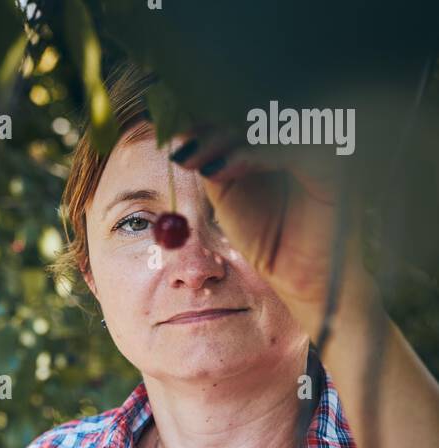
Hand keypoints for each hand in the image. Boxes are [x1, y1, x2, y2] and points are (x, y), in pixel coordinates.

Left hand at [171, 129, 374, 339]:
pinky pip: (289, 146)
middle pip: (252, 108)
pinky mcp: (334, 162)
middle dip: (209, 124)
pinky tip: (219, 169)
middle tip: (177, 143)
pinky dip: (250, 154)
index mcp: (280, 134)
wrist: (308, 282)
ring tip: (190, 160)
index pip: (240, 110)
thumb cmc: (275, 244)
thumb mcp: (231, 198)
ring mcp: (321, 142)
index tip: (169, 131)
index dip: (205, 116)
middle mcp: (303, 131)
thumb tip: (183, 136)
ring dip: (222, 137)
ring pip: (267, 121)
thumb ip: (216, 162)